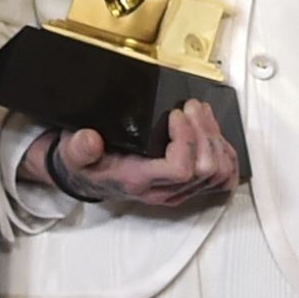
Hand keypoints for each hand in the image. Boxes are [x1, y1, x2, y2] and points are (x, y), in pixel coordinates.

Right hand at [35, 108, 238, 212]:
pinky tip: (213, 133)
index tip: (174, 114)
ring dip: (215, 137)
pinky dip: (225, 154)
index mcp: (140, 181)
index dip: (186, 140)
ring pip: (219, 171)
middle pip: (206, 168)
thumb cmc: (88, 163)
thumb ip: (78, 148)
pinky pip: (222, 178)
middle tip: (190, 107)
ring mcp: (180, 190)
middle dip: (204, 131)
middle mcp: (164, 190)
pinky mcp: (189, 185)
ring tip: (200, 112)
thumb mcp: (73, 153)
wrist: (89, 176)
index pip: (181, 170)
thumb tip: (90, 140)